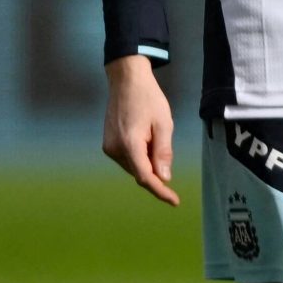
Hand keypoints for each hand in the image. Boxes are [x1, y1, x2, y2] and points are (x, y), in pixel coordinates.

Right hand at [102, 56, 178, 205]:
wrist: (126, 81)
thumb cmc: (148, 99)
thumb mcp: (164, 124)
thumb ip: (163, 153)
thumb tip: (164, 178)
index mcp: (129, 145)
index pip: (145, 177)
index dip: (160, 191)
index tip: (174, 201)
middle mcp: (114, 150)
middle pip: (140, 172)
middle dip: (156, 171)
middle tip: (164, 147)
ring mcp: (108, 147)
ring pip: (134, 166)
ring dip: (148, 162)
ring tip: (154, 136)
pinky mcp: (108, 144)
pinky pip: (128, 158)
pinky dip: (140, 156)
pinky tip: (146, 139)